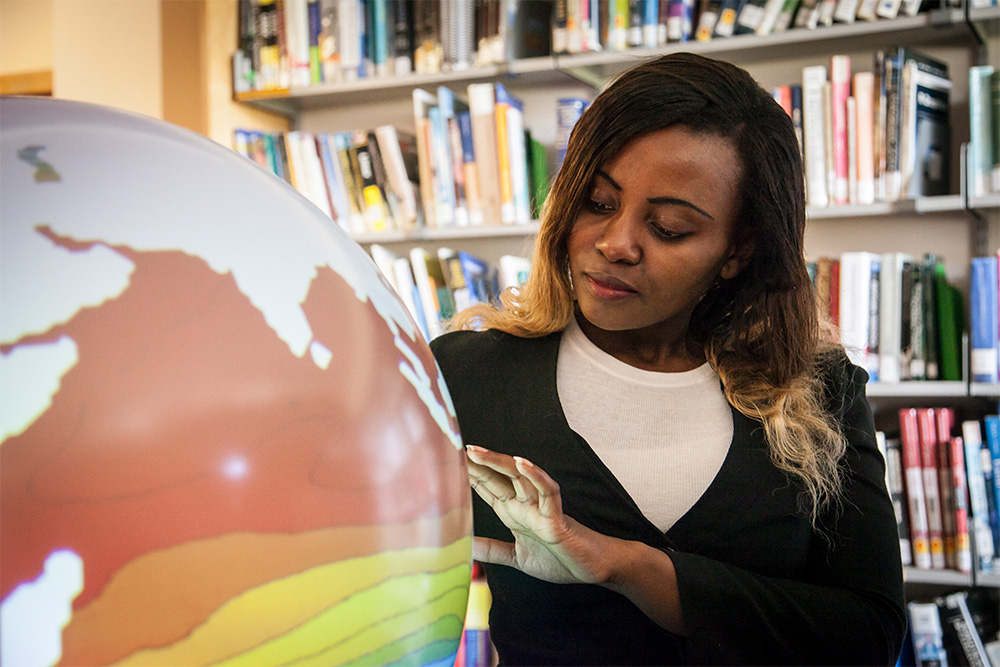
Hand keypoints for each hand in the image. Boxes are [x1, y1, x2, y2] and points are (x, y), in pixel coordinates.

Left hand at [465, 445, 618, 585]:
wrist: (592, 569)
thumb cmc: (560, 560)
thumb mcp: (516, 557)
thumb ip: (492, 550)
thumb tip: (465, 546)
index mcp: (514, 513)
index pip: (487, 488)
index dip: (469, 474)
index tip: (449, 460)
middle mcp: (525, 505)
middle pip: (498, 478)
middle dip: (477, 464)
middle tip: (455, 447)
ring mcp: (540, 509)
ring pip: (519, 478)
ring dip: (499, 463)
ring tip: (478, 452)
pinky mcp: (557, 518)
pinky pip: (548, 492)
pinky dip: (536, 477)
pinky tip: (522, 464)